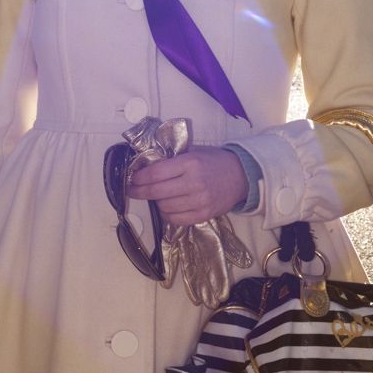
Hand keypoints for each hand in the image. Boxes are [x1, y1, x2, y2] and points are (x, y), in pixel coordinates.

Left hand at [127, 146, 247, 225]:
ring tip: (156, 196)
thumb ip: (173, 159)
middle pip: (157, 192)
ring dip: (155, 202)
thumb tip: (146, 166)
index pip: (156, 173)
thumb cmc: (214, 161)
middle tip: (131, 190)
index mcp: (189, 163)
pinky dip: (167, 214)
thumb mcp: (193, 152)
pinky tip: (167, 207)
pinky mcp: (204, 215)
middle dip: (139, 192)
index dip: (140, 177)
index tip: (131, 178)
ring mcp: (199, 201)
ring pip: (165, 207)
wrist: (240, 176)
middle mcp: (193, 183)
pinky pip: (176, 220)